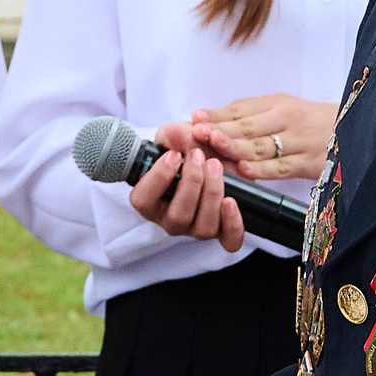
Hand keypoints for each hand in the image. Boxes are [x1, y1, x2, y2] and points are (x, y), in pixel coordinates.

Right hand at [132, 131, 245, 251]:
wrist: (212, 158)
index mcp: (151, 202)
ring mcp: (197, 229)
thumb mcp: (176, 139)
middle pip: (178, 216)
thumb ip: (173, 136)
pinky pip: (229, 241)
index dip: (158, 178)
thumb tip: (173, 134)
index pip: (143, 201)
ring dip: (211, 194)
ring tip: (215, 166)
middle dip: (191, 182)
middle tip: (198, 155)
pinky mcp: (222, 232)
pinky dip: (232, 224)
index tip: (174, 155)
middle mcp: (171, 221)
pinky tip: (231, 202)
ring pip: (203, 227)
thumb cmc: (187, 150)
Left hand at [188, 94, 337, 181]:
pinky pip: (280, 168)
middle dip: (220, 131)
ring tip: (214, 148)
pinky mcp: (309, 164)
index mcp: (277, 104)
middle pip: (248, 127)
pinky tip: (245, 171)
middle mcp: (287, 120)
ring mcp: (298, 143)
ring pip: (262, 147)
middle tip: (197, 134)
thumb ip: (247, 113)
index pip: (240, 110)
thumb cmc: (310, 119)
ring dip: (235, 149)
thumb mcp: (281, 107)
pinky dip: (262, 171)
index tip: (194, 119)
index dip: (216, 115)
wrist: (355, 129)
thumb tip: (209, 118)